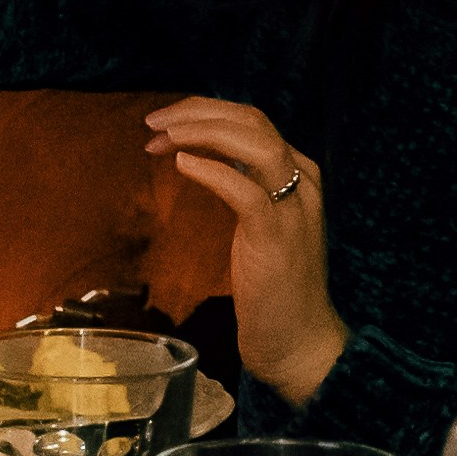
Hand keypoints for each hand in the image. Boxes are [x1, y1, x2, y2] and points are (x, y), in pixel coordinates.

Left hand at [148, 100, 343, 398]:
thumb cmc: (275, 287)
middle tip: (154, 120)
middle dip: (198, 112)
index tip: (164, 124)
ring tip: (162, 135)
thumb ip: (243, 185)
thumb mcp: (260, 224)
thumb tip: (202, 155)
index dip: (204, 113)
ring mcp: (293, 210)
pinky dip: (212, 170)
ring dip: (203, 131)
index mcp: (299, 175)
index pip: (253, 120)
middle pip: (253, 121)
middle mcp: (302, 183)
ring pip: (254, 144)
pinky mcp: (276, 238)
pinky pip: (245, 191)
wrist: (299, 342)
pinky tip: (181, 164)